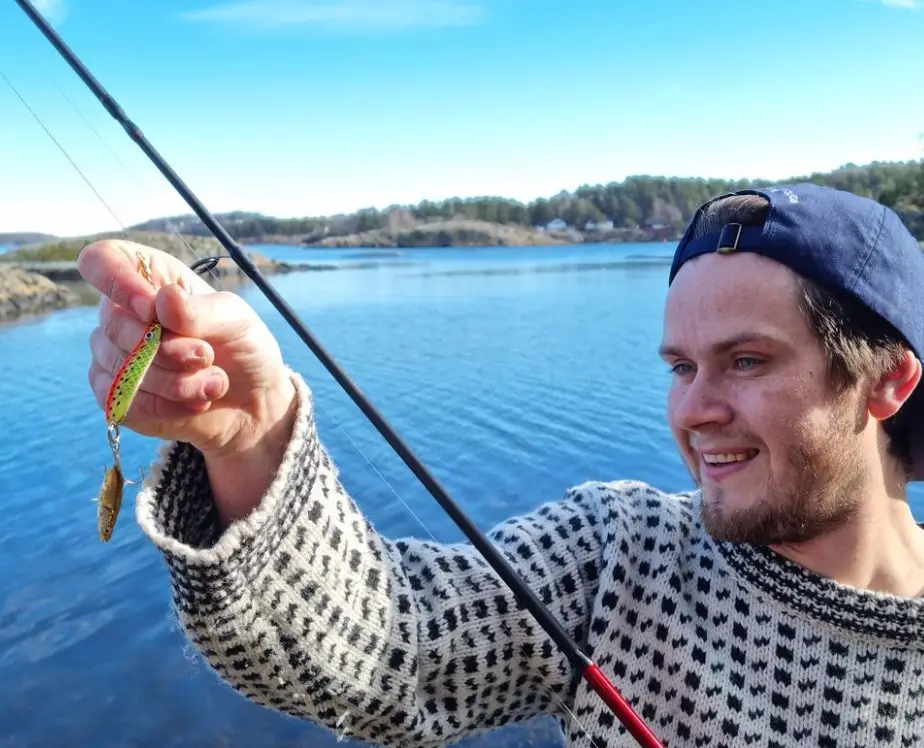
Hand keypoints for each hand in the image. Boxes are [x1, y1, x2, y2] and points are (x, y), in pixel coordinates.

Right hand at [79, 239, 296, 465]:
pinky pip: (126, 403)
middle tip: (207, 355)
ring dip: (177, 383)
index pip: (101, 260)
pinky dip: (168, 406)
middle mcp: (122, 314)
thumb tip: (163, 300)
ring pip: (123, 370)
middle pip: (115, 325)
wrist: (254, 399)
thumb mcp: (235, 320)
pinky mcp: (117, 396)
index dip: (118, 282)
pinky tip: (197, 401)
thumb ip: (199, 311)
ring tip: (214, 382)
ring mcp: (114, 356)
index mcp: (149, 278)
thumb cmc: (241, 346)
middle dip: (169, 349)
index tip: (152, 309)